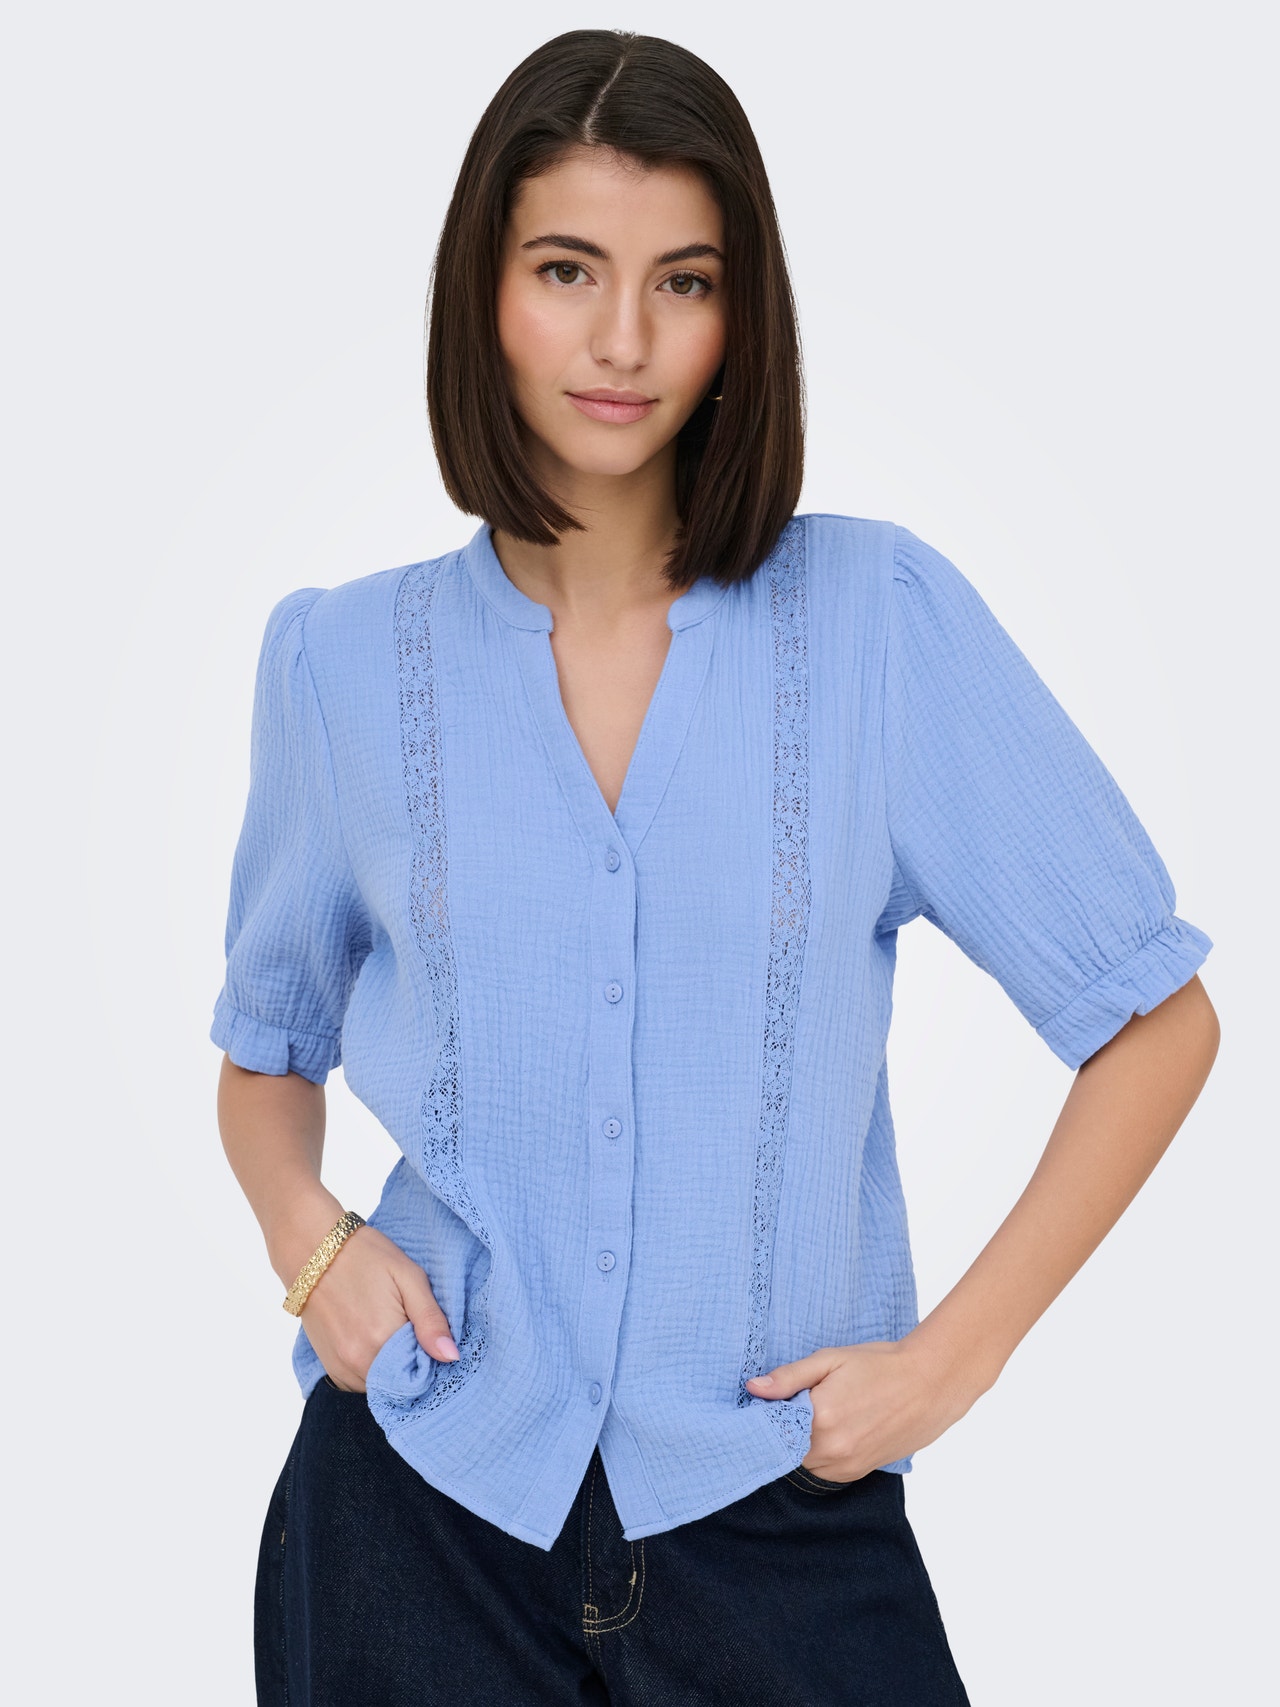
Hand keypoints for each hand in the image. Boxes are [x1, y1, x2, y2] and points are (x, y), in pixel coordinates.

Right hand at [291, 1223, 460, 1393]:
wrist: (313, 1250)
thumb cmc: (365, 1256)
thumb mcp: (409, 1276)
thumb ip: (431, 1319)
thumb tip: (451, 1357)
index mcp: (383, 1339)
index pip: (424, 1372)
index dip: (432, 1357)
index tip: (431, 1336)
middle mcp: (359, 1361)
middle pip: (402, 1383)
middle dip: (413, 1364)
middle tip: (412, 1329)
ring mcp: (341, 1367)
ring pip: (382, 1386)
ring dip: (393, 1369)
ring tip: (391, 1330)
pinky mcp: (330, 1367)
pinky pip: (360, 1384)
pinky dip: (373, 1370)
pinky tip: (374, 1339)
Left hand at [744, 1334, 978, 1480]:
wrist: (929, 1384)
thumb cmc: (879, 1365)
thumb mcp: (830, 1359)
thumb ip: (789, 1377)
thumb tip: (752, 1388)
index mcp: (820, 1417)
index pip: (771, 1428)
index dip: (765, 1415)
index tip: (764, 1402)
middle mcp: (831, 1449)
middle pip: (784, 1448)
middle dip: (781, 1429)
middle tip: (790, 1404)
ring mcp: (846, 1464)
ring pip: (802, 1462)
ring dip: (799, 1444)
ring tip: (815, 1415)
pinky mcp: (858, 1472)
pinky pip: (823, 1470)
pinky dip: (818, 1454)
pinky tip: (830, 1429)